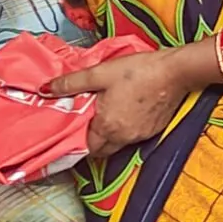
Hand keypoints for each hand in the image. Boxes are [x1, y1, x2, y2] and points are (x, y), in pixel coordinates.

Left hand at [50, 46, 193, 157]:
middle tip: (89, 122)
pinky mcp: (155, 129)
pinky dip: (127, 129)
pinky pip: (134, 136)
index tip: (75, 127)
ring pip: (118, 143)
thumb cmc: (138, 71)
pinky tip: (128, 111)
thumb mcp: (100, 73)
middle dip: (93, 141)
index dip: (78, 139)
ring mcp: (141, 135)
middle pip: (101, 150)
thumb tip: (45, 89)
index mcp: (107, 126)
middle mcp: (124, 137)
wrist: (177, 71)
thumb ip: (71, 83)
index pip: (86, 147)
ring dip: (110, 134)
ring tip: (109, 113)